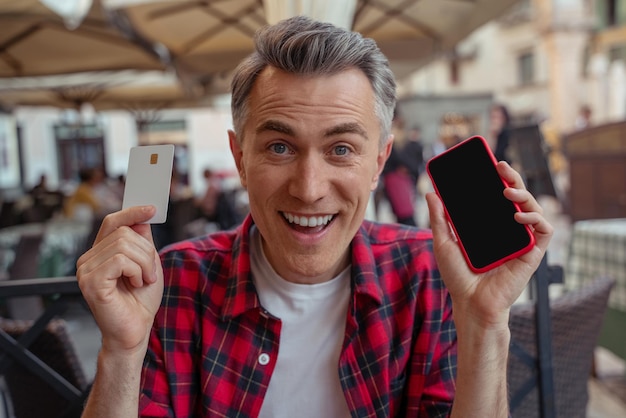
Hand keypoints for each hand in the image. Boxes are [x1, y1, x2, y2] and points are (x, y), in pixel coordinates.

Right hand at [76, 206, 163, 354]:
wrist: (135, 331)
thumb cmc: (140, 301)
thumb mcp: (148, 264)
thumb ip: (143, 241)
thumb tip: (143, 216)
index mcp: (100, 254)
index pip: (112, 222)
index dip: (132, 212)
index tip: (152, 208)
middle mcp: (88, 260)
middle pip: (124, 233)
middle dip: (146, 252)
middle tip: (150, 273)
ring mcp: (86, 271)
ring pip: (124, 245)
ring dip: (144, 263)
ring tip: (143, 280)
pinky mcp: (91, 282)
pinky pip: (120, 260)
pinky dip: (136, 271)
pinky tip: (135, 284)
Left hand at [426, 161, 553, 328]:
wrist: (470, 303)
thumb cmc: (458, 277)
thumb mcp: (443, 242)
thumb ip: (439, 219)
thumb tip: (431, 193)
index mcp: (489, 226)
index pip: (496, 197)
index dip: (496, 178)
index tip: (489, 163)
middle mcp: (506, 230)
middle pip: (516, 197)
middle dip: (512, 178)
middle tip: (500, 166)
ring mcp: (520, 241)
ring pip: (532, 208)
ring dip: (523, 194)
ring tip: (507, 189)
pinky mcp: (532, 254)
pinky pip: (543, 230)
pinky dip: (535, 217)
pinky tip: (518, 215)